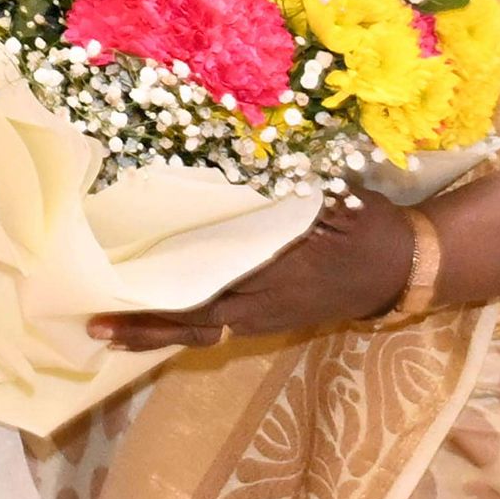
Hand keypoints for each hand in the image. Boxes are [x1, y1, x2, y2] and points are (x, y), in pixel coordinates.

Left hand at [96, 198, 417, 355]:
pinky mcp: (270, 319)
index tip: (121, 295)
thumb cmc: (370, 230)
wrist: (404, 269)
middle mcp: (266, 305)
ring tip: (110, 331)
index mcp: (278, 275)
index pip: (209, 292)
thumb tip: (247, 164)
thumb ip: (292, 187)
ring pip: (202, 331)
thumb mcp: (338, 202)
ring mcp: (267, 317)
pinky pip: (217, 329)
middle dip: (146, 327)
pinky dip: (182, 328)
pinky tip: (155, 323)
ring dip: (158, 333)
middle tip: (95, 326)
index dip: (163, 300)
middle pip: (195, 323)